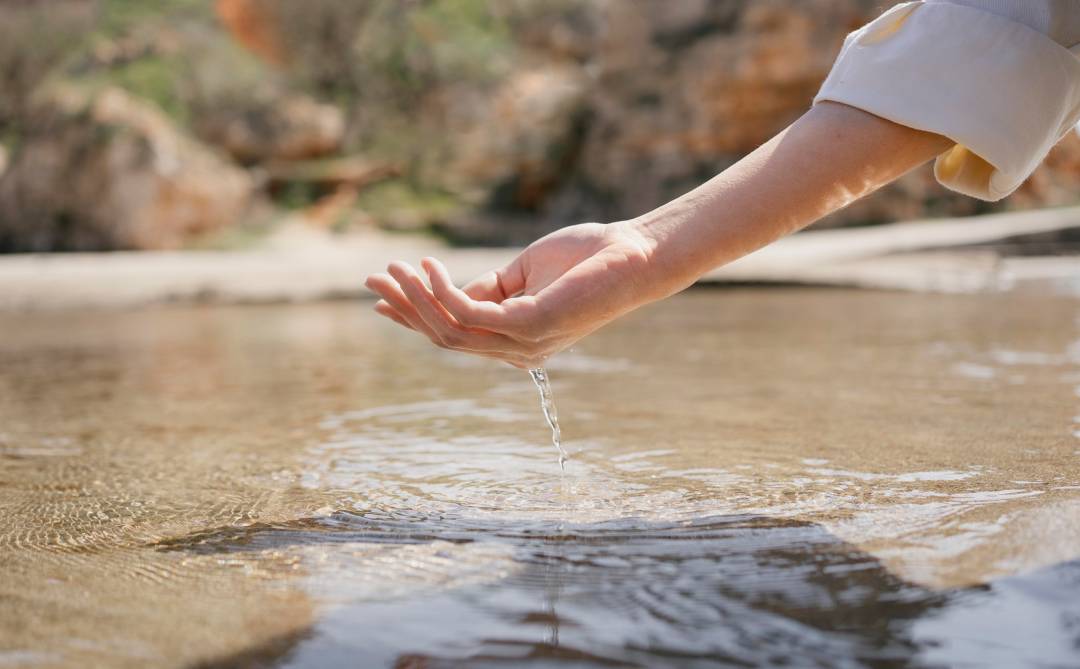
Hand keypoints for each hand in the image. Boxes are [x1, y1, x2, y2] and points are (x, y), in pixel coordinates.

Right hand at [364, 220, 658, 367]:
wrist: (635, 254)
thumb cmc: (587, 258)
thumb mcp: (522, 273)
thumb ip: (487, 288)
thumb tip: (445, 289)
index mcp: (515, 340)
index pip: (454, 335)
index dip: (413, 317)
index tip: (380, 298)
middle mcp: (516, 350)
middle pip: (443, 337)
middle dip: (404, 308)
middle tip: (371, 279)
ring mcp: (523, 343)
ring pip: (450, 330)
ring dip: (415, 298)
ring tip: (393, 267)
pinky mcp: (530, 327)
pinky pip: (469, 314)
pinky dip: (442, 291)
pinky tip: (428, 267)